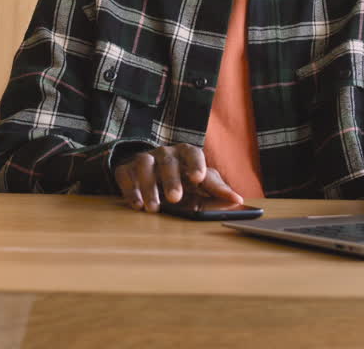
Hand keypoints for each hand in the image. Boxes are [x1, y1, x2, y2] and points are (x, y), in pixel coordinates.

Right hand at [114, 144, 242, 212]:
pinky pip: (125, 175)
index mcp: (186, 154)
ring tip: (154, 209)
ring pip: (144, 165)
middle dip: (171, 180)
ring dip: (149, 187)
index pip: (193, 153)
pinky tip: (136, 205)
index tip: (198, 178)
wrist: (151, 174)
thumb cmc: (182, 181)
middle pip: (168, 161)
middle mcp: (165, 153)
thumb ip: (217, 191)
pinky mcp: (126, 168)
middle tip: (175, 199)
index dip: (196, 165)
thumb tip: (238, 200)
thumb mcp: (201, 186)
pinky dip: (130, 190)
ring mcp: (144, 159)